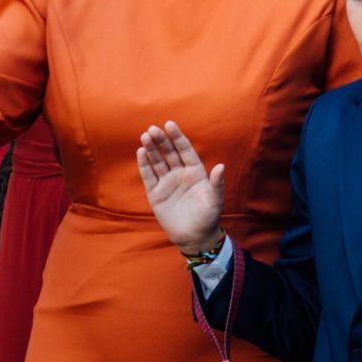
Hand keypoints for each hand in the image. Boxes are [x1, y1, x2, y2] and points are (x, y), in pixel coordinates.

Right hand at [136, 121, 225, 251]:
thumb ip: (217, 183)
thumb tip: (221, 166)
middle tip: (153, 129)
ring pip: (157, 161)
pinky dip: (144, 165)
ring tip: (145, 136)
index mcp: (195, 171)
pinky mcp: (155, 193)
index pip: (185, 150)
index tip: (170, 124)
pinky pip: (149, 176)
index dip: (177, 137)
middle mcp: (180, 173)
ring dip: (151, 149)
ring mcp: (167, 182)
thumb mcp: (215, 200)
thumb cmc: (208, 217)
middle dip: (161, 140)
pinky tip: (140, 152)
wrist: (194, 237)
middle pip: (169, 153)